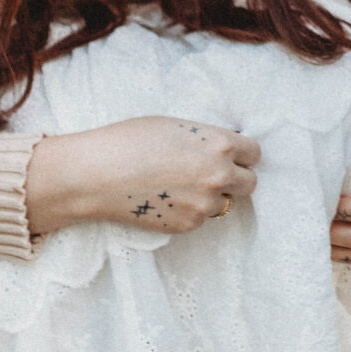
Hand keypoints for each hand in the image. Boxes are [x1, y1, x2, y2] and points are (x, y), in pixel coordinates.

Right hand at [25, 115, 259, 237]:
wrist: (95, 174)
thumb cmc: (129, 140)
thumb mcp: (176, 126)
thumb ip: (205, 139)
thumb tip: (222, 149)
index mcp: (218, 145)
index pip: (254, 153)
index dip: (242, 154)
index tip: (231, 156)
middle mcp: (218, 175)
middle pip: (249, 183)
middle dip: (235, 178)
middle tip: (211, 174)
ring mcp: (204, 204)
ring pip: (224, 203)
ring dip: (210, 196)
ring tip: (179, 186)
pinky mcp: (187, 225)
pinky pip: (200, 218)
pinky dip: (189, 210)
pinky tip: (165, 199)